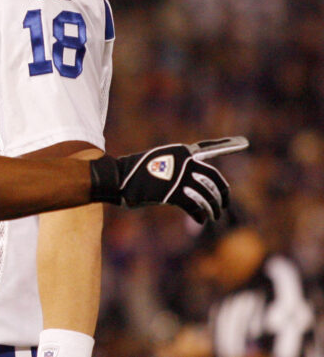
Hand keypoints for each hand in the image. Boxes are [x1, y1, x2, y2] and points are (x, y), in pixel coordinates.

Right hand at [90, 137, 247, 222]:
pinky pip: (194, 206)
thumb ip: (177, 170)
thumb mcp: (158, 163)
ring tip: (214, 216)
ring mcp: (179, 176)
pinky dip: (199, 215)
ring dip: (213, 208)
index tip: (244, 142)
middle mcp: (184, 161)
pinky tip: (200, 220)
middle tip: (224, 205)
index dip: (227, 145)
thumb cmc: (134, 173)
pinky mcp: (173, 192)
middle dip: (222, 194)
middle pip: (212, 178)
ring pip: (206, 195)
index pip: (209, 149)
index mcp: (181, 151)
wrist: (117, 178)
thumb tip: (191, 185)